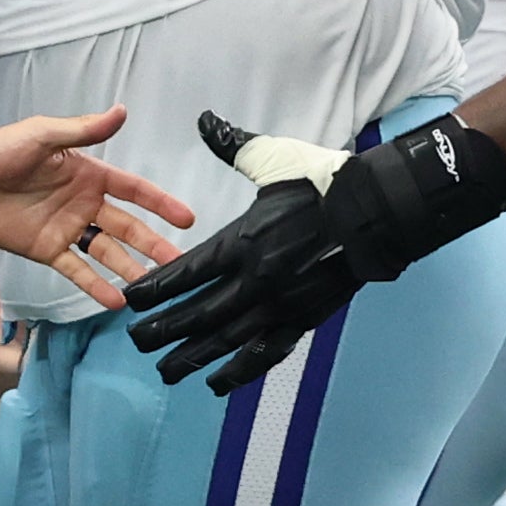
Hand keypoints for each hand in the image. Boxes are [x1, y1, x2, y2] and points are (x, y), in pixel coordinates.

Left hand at [0, 107, 190, 310]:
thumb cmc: (1, 149)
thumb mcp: (44, 135)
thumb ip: (83, 129)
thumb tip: (121, 112)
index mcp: (89, 175)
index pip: (133, 191)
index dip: (160, 203)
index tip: (187, 218)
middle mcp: (84, 204)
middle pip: (127, 227)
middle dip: (153, 244)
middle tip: (179, 262)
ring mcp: (67, 229)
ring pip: (106, 252)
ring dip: (130, 269)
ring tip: (153, 288)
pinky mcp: (47, 250)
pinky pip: (76, 270)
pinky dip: (95, 286)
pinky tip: (116, 301)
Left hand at [123, 108, 505, 393]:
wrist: (375, 211)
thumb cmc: (322, 182)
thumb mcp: (272, 158)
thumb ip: (232, 145)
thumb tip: (205, 121)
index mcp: (242, 240)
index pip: (186, 273)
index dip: (155, 289)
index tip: (130, 301)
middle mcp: (255, 279)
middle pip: (198, 313)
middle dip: (164, 330)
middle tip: (136, 342)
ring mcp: (279, 304)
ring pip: (227, 340)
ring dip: (193, 358)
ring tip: (166, 373)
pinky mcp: (302, 319)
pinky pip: (265, 353)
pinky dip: (240, 371)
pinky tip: (217, 384)